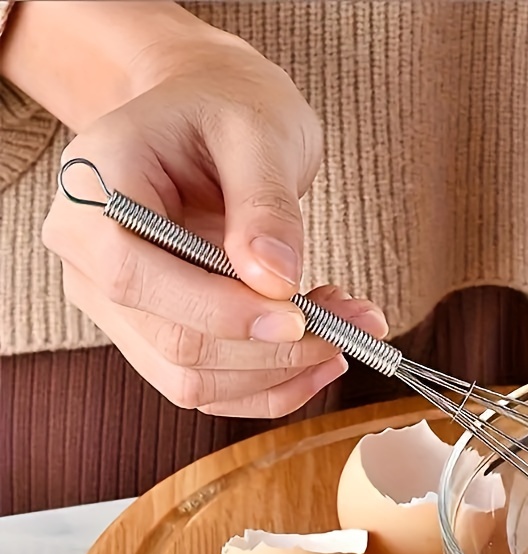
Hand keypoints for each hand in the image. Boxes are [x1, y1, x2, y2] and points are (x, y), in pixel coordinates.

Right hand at [41, 27, 386, 417]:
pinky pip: (209, 387)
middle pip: (174, 342)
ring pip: (193, 381)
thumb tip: (275, 281)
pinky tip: (321, 360)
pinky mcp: (157, 334)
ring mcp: (119, 307)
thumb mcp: (255, 129)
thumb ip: (263, 202)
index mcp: (93, 191)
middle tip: (353, 324)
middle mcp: (89, 260)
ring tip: (347, 330)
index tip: (300, 316)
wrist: (206, 116)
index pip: (135, 276)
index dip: (220, 309)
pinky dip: (271, 386)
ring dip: (280, 372)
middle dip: (273, 349)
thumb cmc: (226, 107)